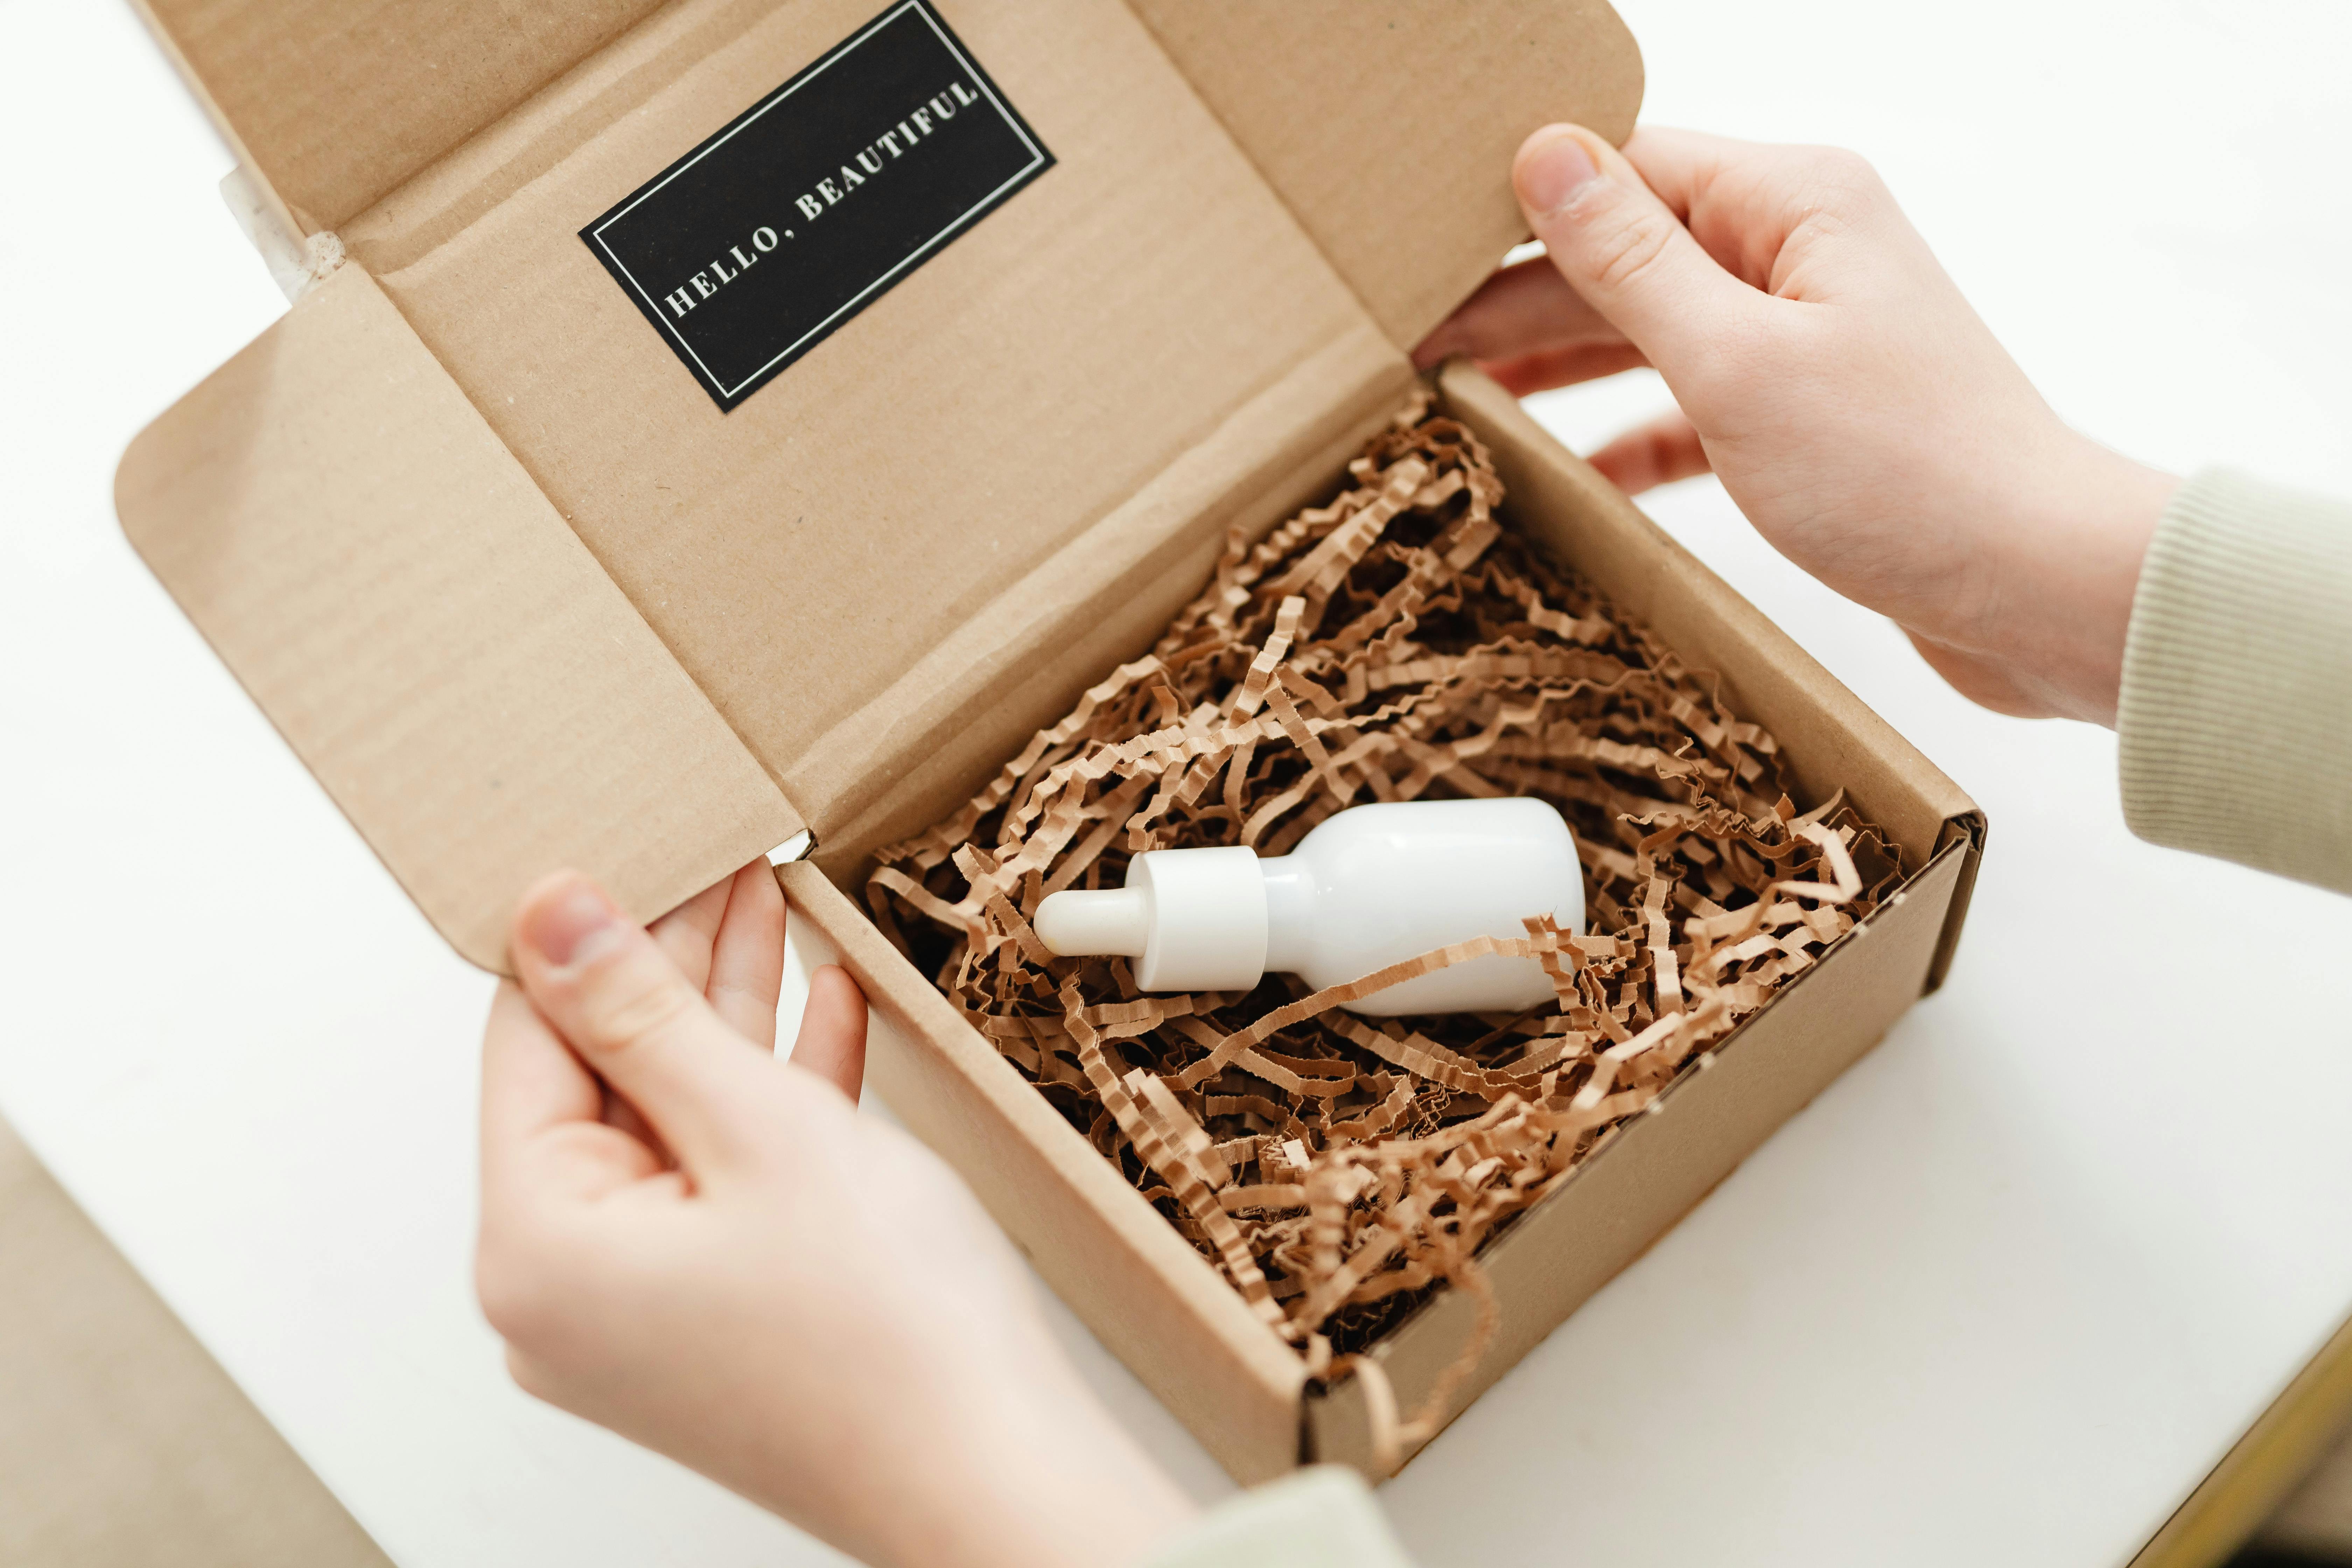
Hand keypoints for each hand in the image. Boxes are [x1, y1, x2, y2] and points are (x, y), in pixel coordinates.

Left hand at [476, 862, 1195, 1567]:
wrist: (998, 1479)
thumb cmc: (892, 1337)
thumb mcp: (757, 1128)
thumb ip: (643, 1015)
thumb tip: (553, 915)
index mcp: (537, 1251)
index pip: (528, 1042)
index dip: (593, 931)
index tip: (647, 840)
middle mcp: (565, 1293)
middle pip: (603, 1081)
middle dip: (673, 965)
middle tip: (727, 856)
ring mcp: (641, 1314)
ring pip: (675, 1123)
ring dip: (730, 1018)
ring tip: (773, 901)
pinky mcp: (714, 1318)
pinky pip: (723, 1181)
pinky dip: (771, 1102)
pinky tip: (824, 1014)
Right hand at [1417, 125, 2178, 723]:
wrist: (2036, 586)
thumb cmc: (1907, 472)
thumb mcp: (1738, 360)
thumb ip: (1632, 261)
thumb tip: (1546, 159)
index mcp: (1795, 204)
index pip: (1625, 170)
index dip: (1518, 206)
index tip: (1424, 253)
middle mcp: (1803, 254)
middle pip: (1627, 254)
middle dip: (1520, 299)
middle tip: (1410, 349)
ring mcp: (1808, 338)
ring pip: (1651, 333)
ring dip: (1562, 366)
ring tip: (1459, 400)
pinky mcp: (1811, 420)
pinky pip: (1692, 409)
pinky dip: (1630, 438)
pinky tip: (1566, 475)